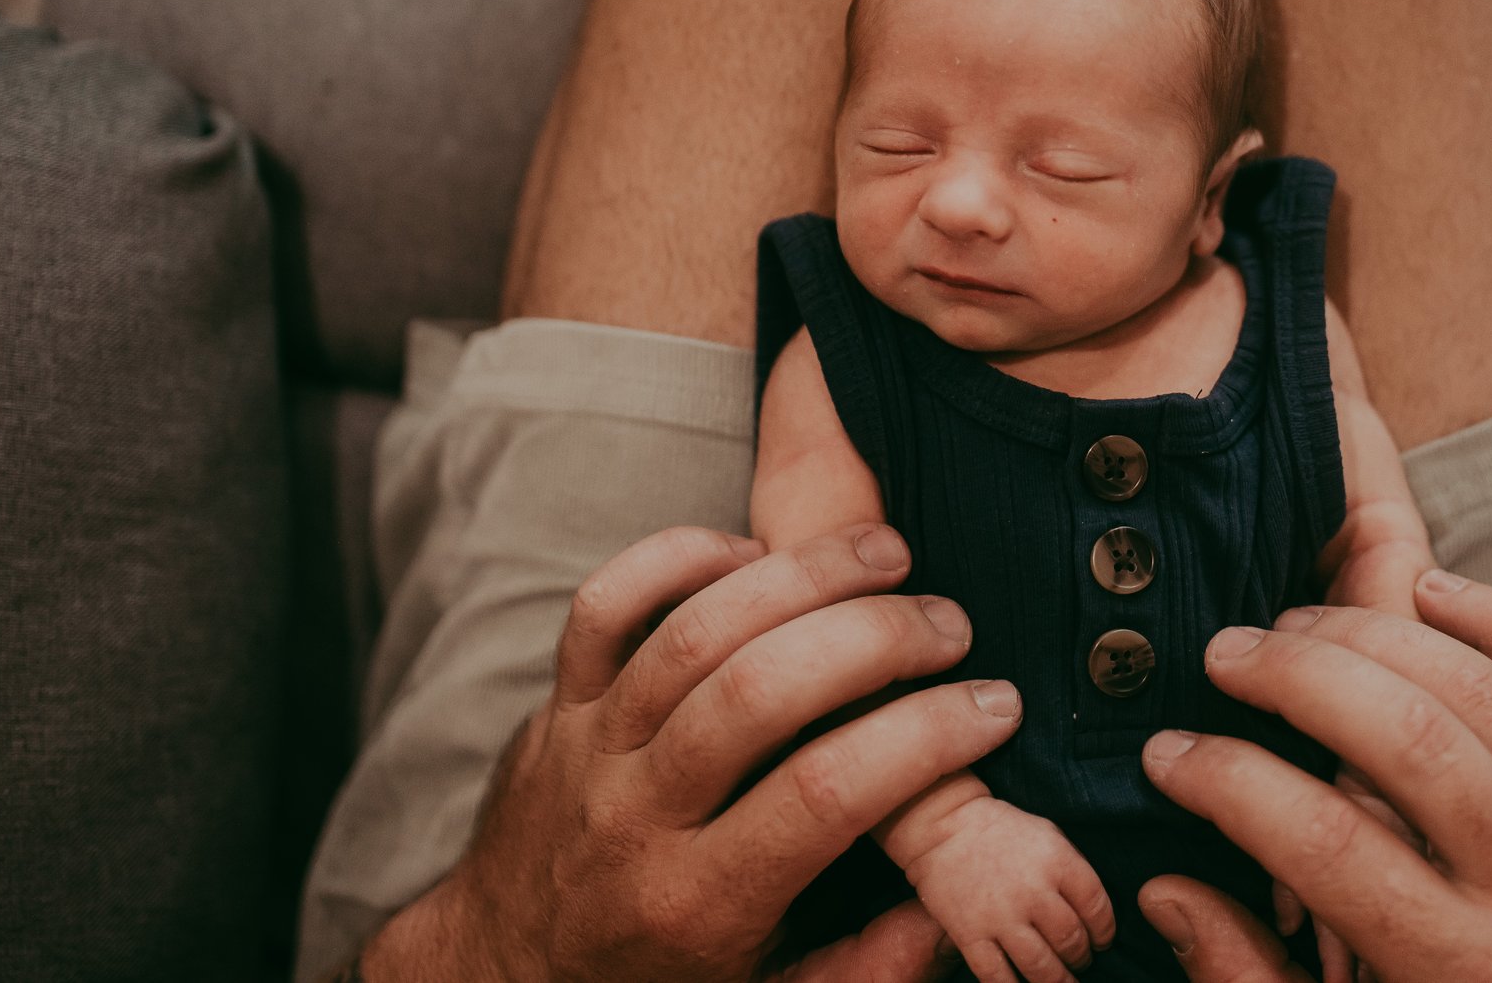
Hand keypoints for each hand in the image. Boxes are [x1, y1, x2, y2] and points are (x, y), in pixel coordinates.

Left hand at [356, 524, 1025, 982]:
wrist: (497, 975)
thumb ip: (861, 972)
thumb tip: (950, 912)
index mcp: (697, 904)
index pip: (823, 794)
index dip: (923, 739)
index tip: (994, 708)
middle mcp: (635, 818)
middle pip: (758, 694)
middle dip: (873, 639)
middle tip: (952, 624)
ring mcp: (588, 750)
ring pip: (690, 635)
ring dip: (798, 577)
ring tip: (887, 555)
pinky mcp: (556, 703)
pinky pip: (604, 606)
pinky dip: (678, 558)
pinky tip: (755, 551)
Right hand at [898, 796, 1115, 982]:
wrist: (943, 826)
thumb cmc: (1002, 830)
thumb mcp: (1048, 834)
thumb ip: (1073, 869)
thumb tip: (1094, 911)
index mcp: (1056, 861)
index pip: (1096, 908)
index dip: (1105, 931)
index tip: (1102, 941)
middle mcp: (1032, 891)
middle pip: (1071, 941)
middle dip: (1081, 958)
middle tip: (1080, 961)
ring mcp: (1000, 917)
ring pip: (1041, 968)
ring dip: (1058, 981)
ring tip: (1061, 981)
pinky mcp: (970, 935)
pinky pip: (998, 977)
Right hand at [1134, 571, 1491, 982]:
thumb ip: (1254, 982)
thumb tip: (1169, 891)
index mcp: (1465, 972)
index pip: (1323, 843)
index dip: (1227, 783)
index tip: (1167, 756)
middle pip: (1406, 736)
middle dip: (1297, 677)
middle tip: (1221, 655)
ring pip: (1480, 687)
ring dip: (1376, 634)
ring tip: (1294, 625)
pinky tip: (1427, 591)